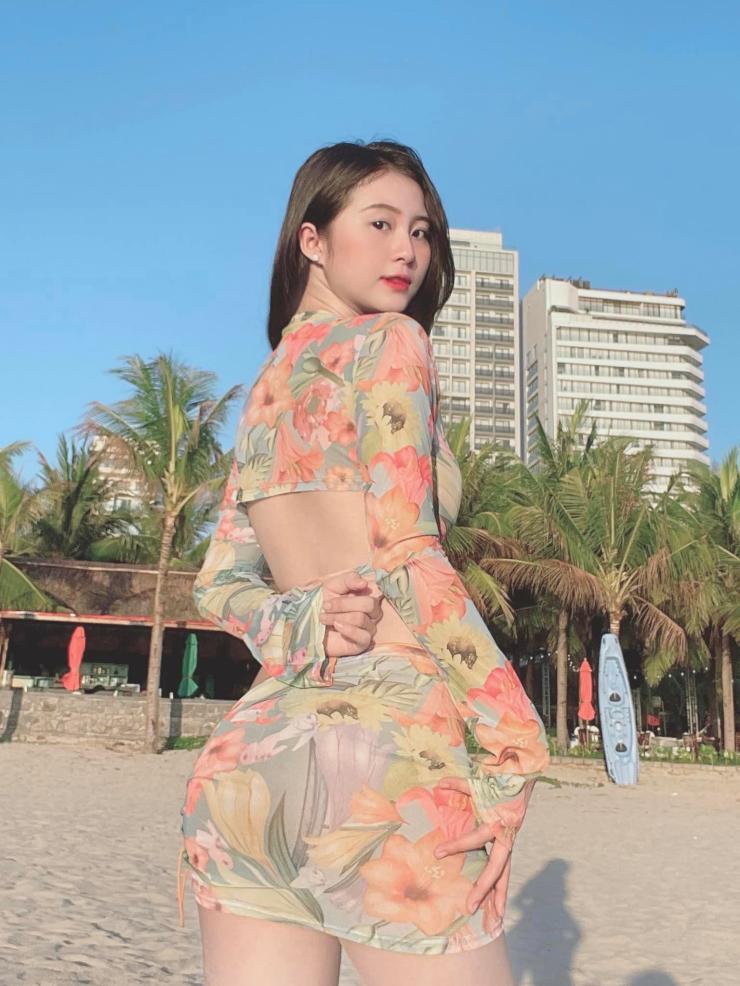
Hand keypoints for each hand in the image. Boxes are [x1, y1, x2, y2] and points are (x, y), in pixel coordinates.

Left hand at [319, 570, 382, 658]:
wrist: (309, 626)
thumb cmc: (323, 603)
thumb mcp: (332, 586)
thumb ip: (348, 580)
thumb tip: (364, 583)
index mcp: (367, 595)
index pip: (376, 588)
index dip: (363, 586)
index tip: (351, 588)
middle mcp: (372, 612)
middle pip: (369, 604)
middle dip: (344, 604)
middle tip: (326, 606)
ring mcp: (369, 628)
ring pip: (361, 619)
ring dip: (338, 617)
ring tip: (324, 618)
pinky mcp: (363, 643)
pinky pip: (363, 636)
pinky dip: (348, 630)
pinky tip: (336, 627)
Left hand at [433, 776, 512, 919]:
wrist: (524, 779)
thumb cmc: (499, 781)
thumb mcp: (478, 782)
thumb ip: (459, 785)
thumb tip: (439, 783)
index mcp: (498, 821)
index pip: (475, 838)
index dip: (456, 846)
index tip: (437, 854)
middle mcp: (506, 837)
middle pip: (496, 867)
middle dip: (483, 888)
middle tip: (469, 907)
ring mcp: (509, 843)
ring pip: (504, 875)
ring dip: (498, 898)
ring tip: (493, 922)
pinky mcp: (508, 847)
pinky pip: (504, 871)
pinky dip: (501, 890)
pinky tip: (497, 908)